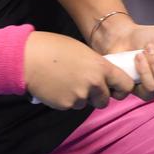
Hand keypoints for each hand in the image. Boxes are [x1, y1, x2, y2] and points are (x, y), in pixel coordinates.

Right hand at [23, 31, 137, 109]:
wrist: (28, 58)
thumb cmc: (52, 48)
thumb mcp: (81, 51)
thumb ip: (95, 65)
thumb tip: (101, 76)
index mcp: (100, 67)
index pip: (126, 85)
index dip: (121, 88)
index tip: (114, 88)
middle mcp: (94, 83)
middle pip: (105, 100)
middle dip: (97, 96)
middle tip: (83, 85)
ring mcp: (80, 96)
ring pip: (86, 103)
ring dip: (79, 97)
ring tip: (64, 81)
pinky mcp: (66, 104)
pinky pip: (71, 105)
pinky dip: (65, 99)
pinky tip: (56, 86)